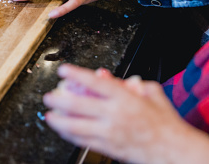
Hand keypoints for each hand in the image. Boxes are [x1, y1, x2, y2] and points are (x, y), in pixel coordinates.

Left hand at [43, 64, 208, 163]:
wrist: (172, 150)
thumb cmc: (163, 123)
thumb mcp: (152, 93)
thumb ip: (131, 82)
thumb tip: (109, 76)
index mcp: (125, 98)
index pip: (95, 82)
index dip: (76, 75)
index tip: (63, 70)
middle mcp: (114, 115)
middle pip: (79, 105)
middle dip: (59, 100)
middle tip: (49, 96)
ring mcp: (109, 133)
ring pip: (76, 126)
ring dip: (59, 120)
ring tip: (48, 115)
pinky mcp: (107, 147)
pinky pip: (83, 140)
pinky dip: (69, 134)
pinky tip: (62, 129)